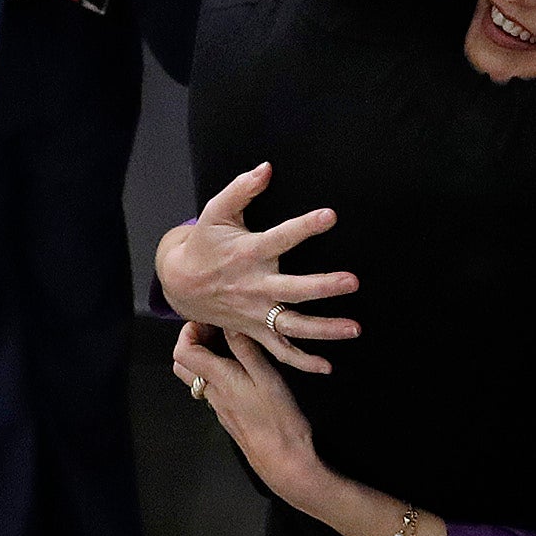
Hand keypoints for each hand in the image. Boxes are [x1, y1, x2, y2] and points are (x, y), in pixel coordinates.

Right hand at [156, 161, 358, 372]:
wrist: (180, 282)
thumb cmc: (205, 243)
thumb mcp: (216, 211)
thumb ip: (241, 189)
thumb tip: (266, 168)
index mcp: (249, 253)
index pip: (281, 238)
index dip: (304, 227)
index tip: (330, 216)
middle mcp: (255, 286)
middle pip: (292, 290)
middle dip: (323, 287)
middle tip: (352, 281)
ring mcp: (255, 312)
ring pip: (292, 326)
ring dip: (324, 330)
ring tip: (354, 328)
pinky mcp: (255, 330)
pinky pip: (279, 351)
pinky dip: (302, 362)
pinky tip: (327, 366)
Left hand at [173, 323, 328, 503]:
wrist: (283, 460)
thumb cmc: (278, 419)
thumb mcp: (267, 376)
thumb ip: (246, 349)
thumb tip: (229, 323)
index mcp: (218, 378)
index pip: (183, 350)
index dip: (189, 330)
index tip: (209, 319)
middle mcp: (212, 392)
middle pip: (183, 364)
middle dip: (192, 342)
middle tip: (215, 330)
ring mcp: (218, 406)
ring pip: (196, 377)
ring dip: (205, 358)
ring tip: (230, 346)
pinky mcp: (228, 415)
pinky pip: (212, 389)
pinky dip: (218, 373)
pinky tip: (241, 369)